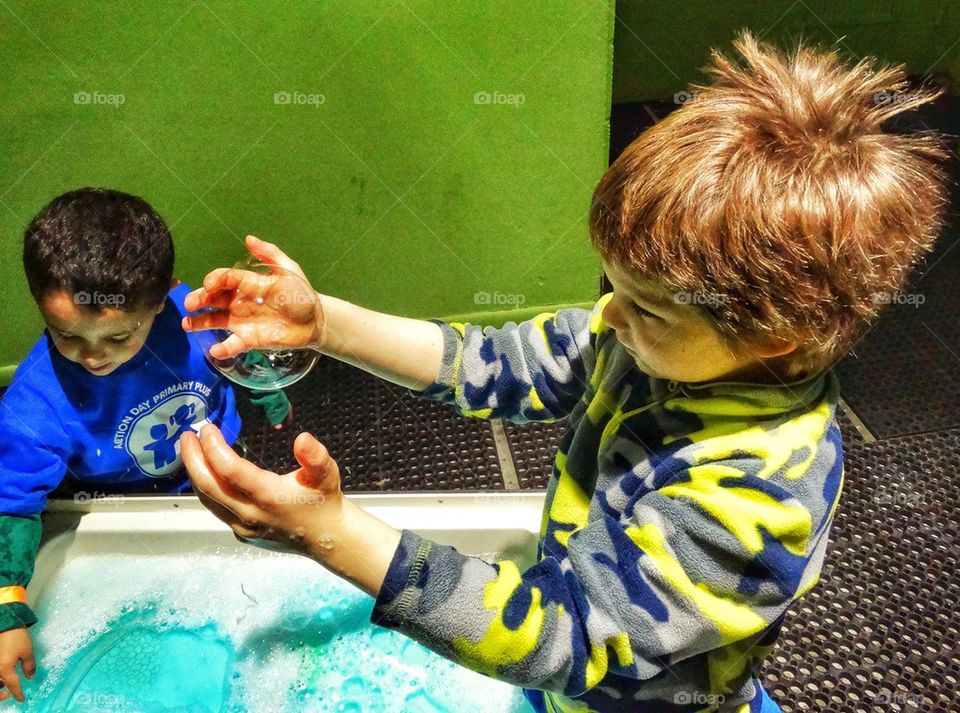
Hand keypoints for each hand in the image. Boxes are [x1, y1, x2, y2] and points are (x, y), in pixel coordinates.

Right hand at [0, 627, 34, 702]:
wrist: (3, 622)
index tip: (22, 699)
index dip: (18, 693)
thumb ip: (29, 666)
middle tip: (8, 695)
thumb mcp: (27, 651)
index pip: (12, 686)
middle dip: (1, 694)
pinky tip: (2, 674)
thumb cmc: (16, 637)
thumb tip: (30, 677)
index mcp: (4, 669)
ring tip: (5, 683)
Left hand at [180, 424, 344, 560]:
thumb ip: (316, 457)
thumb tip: (302, 438)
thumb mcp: (327, 474)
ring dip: (195, 473)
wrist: (326, 537)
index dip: (214, 448)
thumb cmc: (324, 500)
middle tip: (186, 435)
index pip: (230, 471)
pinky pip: (216, 508)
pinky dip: (206, 486)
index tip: (207, 428)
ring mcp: (242, 527)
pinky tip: (207, 471)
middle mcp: (251, 514)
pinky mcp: (240, 533)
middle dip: (193, 459)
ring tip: (190, 449)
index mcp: (270, 497)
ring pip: (208, 499)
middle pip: (210, 486)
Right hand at [181, 236, 325, 358]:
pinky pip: (233, 344)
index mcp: (247, 283)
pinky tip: (215, 351)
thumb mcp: (288, 269)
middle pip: (214, 299)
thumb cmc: (301, 293)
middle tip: (190, 303)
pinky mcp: (249, 339)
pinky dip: (223, 348)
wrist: (315, 320)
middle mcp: (239, 301)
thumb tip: (249, 238)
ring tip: (187, 324)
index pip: (225, 279)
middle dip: (199, 299)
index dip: (215, 280)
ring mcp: (242, 321)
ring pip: (215, 320)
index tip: (209, 285)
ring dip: (200, 323)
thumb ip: (270, 254)